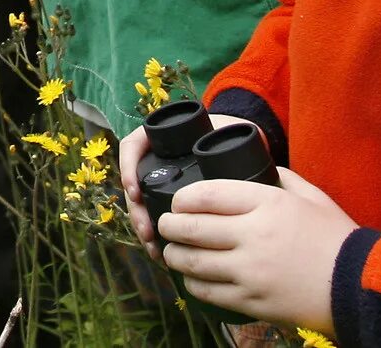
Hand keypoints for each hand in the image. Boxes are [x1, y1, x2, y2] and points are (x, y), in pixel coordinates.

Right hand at [119, 111, 256, 251]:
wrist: (232, 144)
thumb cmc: (226, 133)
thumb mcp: (226, 128)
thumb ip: (233, 132)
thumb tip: (252, 140)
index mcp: (162, 137)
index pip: (134, 146)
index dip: (128, 167)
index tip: (136, 191)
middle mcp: (155, 159)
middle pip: (134, 183)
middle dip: (136, 210)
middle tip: (146, 230)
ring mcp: (160, 180)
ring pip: (140, 204)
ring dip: (142, 226)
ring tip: (153, 247)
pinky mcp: (167, 200)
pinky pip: (152, 216)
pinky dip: (153, 234)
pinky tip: (159, 251)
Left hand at [156, 168, 354, 334]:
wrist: (358, 287)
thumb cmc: (335, 237)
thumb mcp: (310, 195)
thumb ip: (278, 177)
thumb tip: (256, 165)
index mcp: (266, 204)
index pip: (206, 194)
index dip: (182, 198)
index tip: (177, 202)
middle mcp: (253, 236)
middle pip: (191, 229)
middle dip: (169, 226)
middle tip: (165, 226)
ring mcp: (251, 272)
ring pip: (193, 263)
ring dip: (174, 256)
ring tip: (171, 252)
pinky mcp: (253, 302)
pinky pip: (209, 293)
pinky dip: (193, 284)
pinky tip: (191, 278)